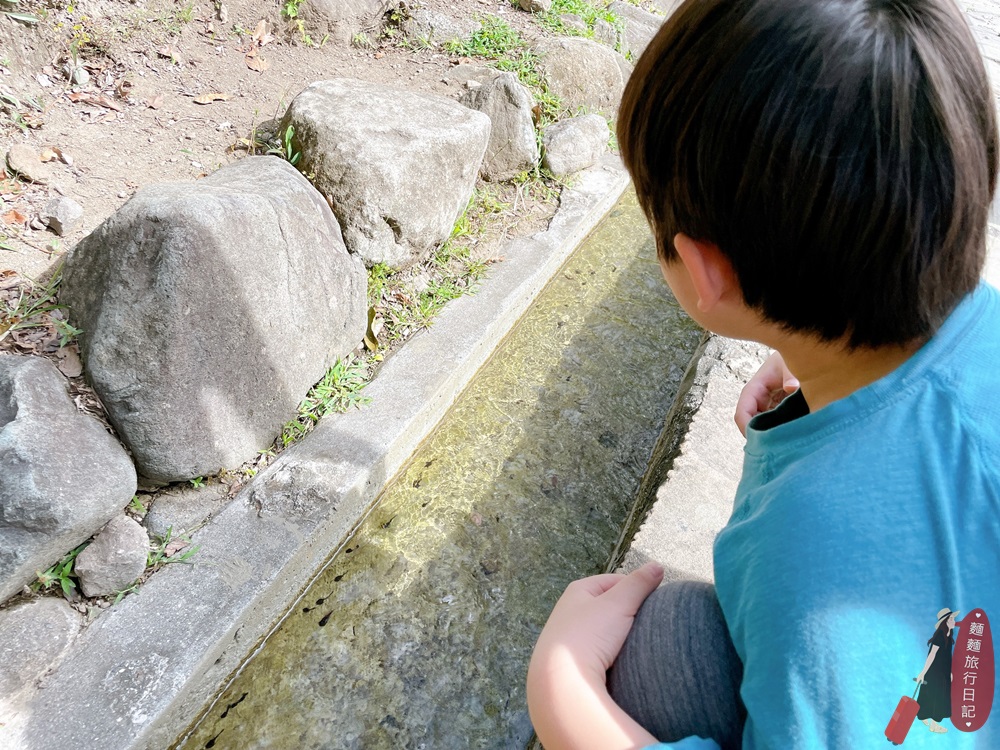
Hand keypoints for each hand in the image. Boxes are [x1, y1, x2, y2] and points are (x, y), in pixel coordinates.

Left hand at [527, 563, 663, 749]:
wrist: (561, 681)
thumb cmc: (589, 636)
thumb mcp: (618, 604)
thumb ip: (638, 584)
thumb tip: (657, 566)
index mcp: (578, 591)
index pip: (615, 582)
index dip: (636, 590)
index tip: (653, 604)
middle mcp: (569, 611)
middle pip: (608, 607)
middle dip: (628, 615)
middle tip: (647, 626)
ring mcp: (568, 637)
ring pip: (603, 631)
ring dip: (619, 638)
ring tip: (634, 646)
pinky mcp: (570, 661)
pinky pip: (597, 653)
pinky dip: (609, 655)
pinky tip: (618, 663)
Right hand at [734, 351, 798, 435]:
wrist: (797, 350)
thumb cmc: (788, 356)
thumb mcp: (788, 363)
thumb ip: (790, 374)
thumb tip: (791, 387)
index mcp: (754, 389)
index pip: (742, 412)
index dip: (746, 428)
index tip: (758, 440)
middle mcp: (757, 400)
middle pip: (751, 424)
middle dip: (760, 436)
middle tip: (777, 448)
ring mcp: (767, 406)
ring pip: (762, 426)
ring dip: (772, 434)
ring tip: (787, 442)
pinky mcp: (778, 409)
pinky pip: (775, 424)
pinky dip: (781, 430)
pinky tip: (794, 434)